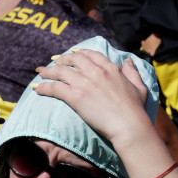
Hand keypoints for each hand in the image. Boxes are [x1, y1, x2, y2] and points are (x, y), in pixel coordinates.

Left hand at [34, 48, 152, 145]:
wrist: (129, 125)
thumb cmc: (136, 110)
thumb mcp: (139, 86)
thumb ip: (133, 72)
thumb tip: (128, 60)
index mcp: (111, 69)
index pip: (92, 54)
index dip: (80, 52)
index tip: (72, 53)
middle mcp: (96, 72)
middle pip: (73, 59)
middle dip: (61, 59)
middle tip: (53, 62)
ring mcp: (85, 83)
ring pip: (60, 72)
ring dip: (48, 71)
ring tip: (40, 73)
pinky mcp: (76, 97)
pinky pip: (55, 88)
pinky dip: (44, 87)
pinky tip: (37, 89)